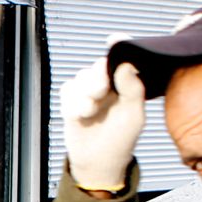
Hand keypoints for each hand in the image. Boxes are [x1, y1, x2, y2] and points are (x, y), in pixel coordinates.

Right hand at [59, 53, 145, 193]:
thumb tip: (126, 64)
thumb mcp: (134, 116)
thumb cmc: (121, 140)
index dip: (119, 47)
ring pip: (81, 77)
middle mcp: (107, 85)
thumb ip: (133, 89)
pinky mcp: (72, 101)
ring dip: (85, 94)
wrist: (99, 163)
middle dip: (97, 77)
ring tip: (91, 111)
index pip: (122, 60)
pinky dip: (73, 102)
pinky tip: (81, 116)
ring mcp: (88, 92)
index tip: (114, 39)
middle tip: (101, 92)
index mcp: (126, 84)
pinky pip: (68, 90)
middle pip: (98, 66)